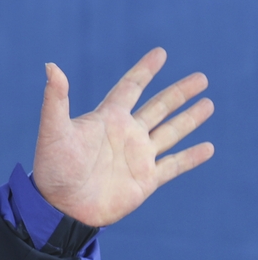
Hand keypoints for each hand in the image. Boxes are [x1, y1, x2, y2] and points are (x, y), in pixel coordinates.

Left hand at [32, 48, 213, 226]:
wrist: (61, 207)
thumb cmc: (53, 167)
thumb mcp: (53, 130)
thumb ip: (55, 99)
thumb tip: (50, 66)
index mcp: (107, 119)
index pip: (130, 87)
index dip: (145, 70)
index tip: (161, 53)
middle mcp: (125, 134)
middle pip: (158, 107)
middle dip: (179, 92)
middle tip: (201, 78)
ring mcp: (137, 157)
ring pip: (171, 132)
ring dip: (190, 118)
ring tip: (208, 103)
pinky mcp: (146, 181)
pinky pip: (174, 165)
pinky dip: (191, 157)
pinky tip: (208, 147)